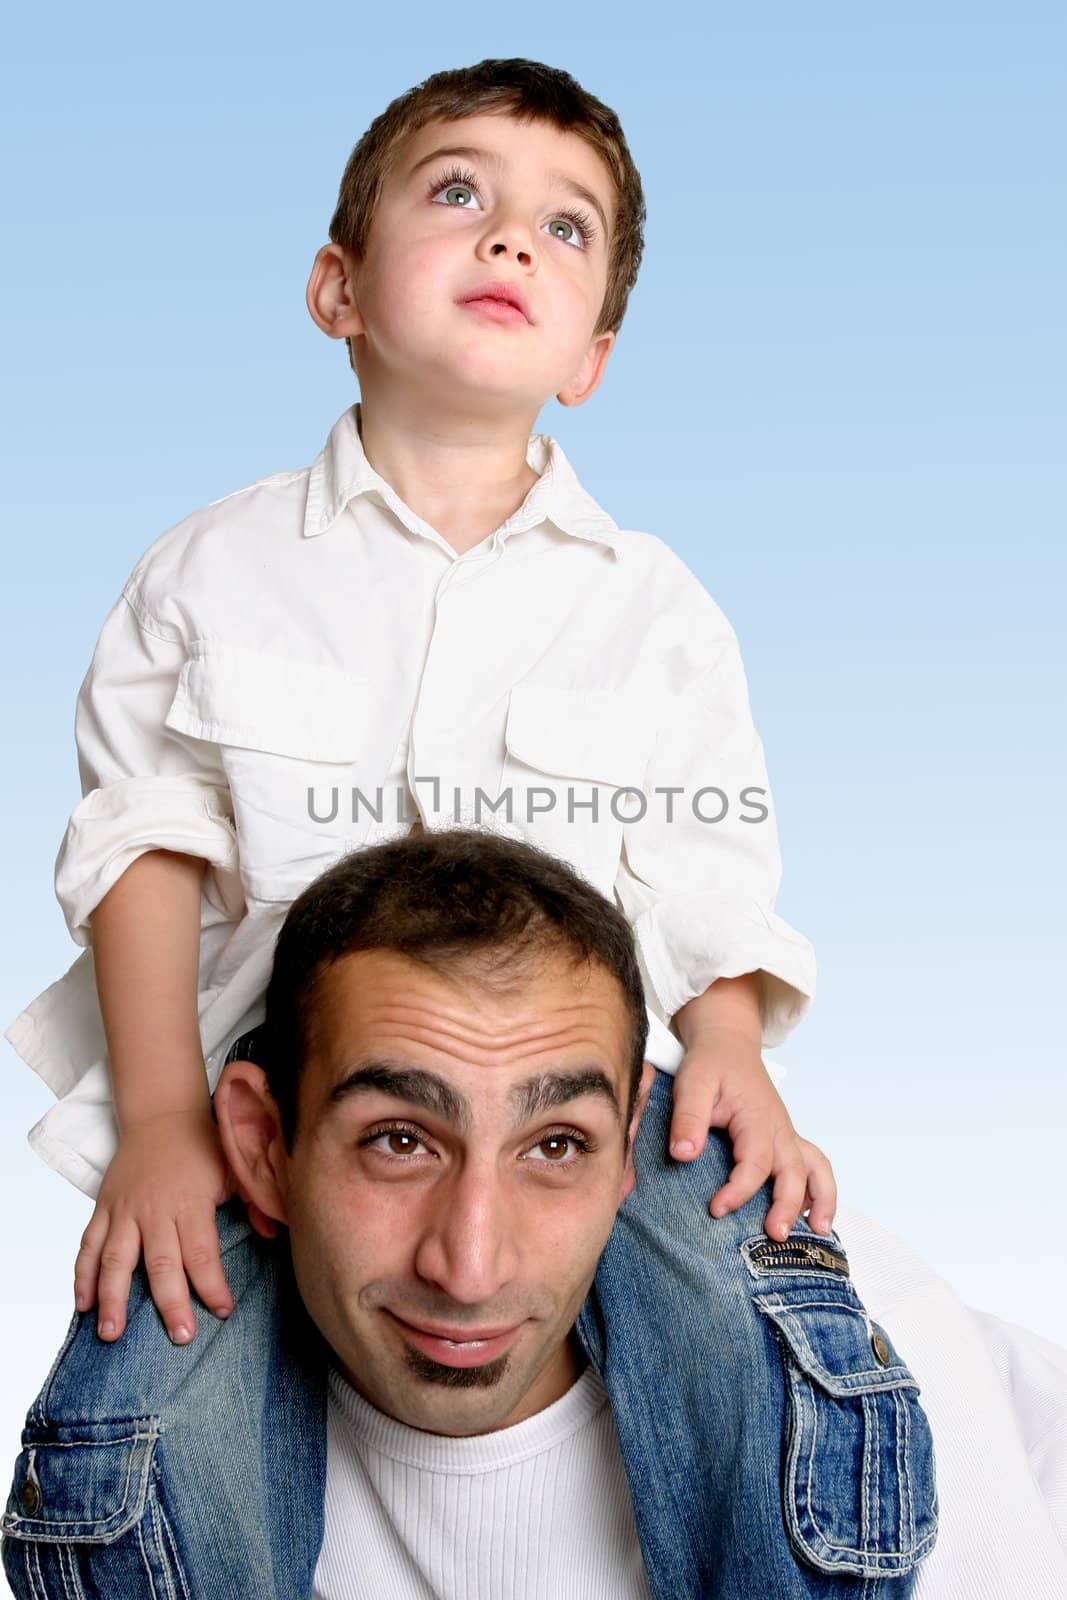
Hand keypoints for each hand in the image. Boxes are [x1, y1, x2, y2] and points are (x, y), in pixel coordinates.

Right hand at [74, 1108, 236, 1342]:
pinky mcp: (103, 1208)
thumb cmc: (202, 1146)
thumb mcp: (234, 1167)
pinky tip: (83, 1305)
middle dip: (170, 1303)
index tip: (223, 1312)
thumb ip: (254, 1199)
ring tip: (112, 1334)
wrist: (161, 1114)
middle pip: (161, 1263)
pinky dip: (82, 1276)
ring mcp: (125, 1210)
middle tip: (179, 1336)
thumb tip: (274, 1232)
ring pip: (115, 1260)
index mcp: (190, 1202)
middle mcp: (154, 1209)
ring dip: (113, 1299)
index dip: (212, 1285)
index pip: (202, 1252)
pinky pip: (88, 1245)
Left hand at [670, 1030, 836, 1239]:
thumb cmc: (710, 1064)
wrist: (727, 1045)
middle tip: (774, 1235)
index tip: (717, 1209)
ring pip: (815, 1169)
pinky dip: (819, 1191)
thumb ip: (688, 1118)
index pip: (756, 1162)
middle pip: (793, 1172)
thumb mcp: (693, 1085)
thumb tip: (683, 1155)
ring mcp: (786, 1135)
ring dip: (821, 1200)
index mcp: (757, 1118)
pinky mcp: (785, 1140)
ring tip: (817, 1233)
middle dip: (787, 1205)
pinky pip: (813, 1166)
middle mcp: (779, 1129)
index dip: (739, 1190)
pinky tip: (811, 1217)